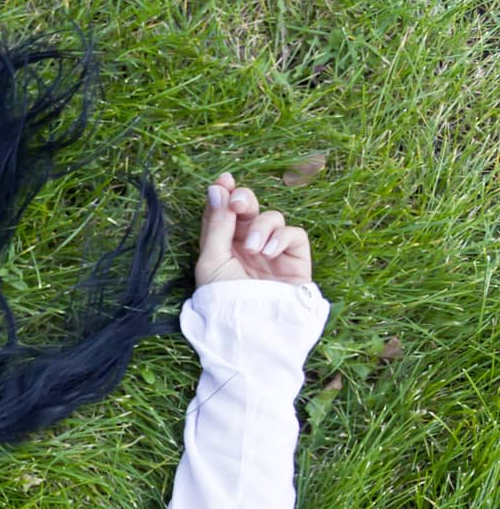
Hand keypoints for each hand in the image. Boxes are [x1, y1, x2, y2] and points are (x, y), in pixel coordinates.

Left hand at [195, 172, 312, 288]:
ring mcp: (272, 251)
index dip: (224, 194)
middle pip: (249, 209)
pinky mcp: (295, 259)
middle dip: (244, 200)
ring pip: (272, 218)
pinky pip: (294, 234)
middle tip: (238, 204)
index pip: (224, 213)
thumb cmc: (226, 298)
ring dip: (262, 227)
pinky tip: (269, 253)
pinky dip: (282, 237)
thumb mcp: (212, 260)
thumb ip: (216, 224)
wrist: (252, 327)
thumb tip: (217, 188)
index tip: (223, 180)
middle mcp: (247, 246)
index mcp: (223, 245)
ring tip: (253, 249)